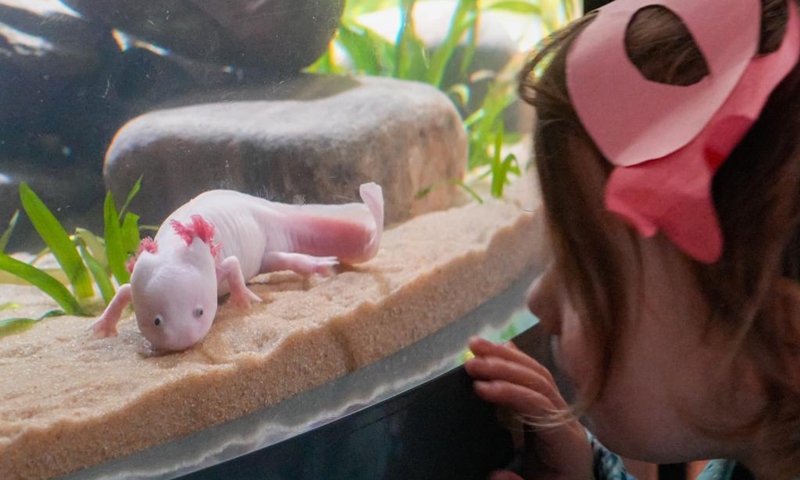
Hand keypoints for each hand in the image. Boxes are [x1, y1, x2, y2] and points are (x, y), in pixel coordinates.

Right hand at [465, 337, 592, 479]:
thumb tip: (495, 475)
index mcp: (567, 444)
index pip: (541, 406)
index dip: (511, 393)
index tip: (480, 388)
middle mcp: (567, 420)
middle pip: (540, 382)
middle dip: (505, 367)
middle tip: (471, 363)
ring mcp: (561, 410)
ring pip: (537, 373)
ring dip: (506, 357)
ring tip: (475, 346)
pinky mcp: (550, 407)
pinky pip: (535, 378)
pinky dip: (515, 360)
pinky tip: (499, 347)